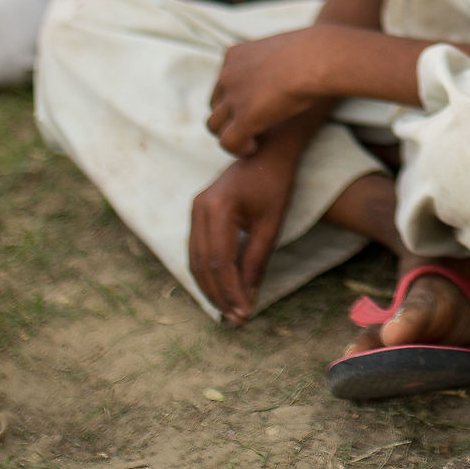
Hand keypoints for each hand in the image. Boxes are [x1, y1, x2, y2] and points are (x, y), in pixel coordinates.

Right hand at [188, 150, 299, 322]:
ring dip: (210, 287)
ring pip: (195, 259)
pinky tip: (221, 288)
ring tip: (228, 309)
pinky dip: (207, 272)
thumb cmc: (274, 183)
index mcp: (217, 209)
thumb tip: (248, 297)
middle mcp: (199, 209)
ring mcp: (195, 209)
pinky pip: (197, 249)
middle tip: (235, 318)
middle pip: (201, 264)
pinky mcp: (198, 213)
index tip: (243, 313)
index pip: (218, 262)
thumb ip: (256, 261)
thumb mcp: (270, 225)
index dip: (229, 291)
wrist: (267, 151)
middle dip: (218, 294)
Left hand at [206, 29, 333, 155]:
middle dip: (230, 118)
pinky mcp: (243, 119)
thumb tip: (288, 66)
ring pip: (215, 125)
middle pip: (215, 105)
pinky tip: (255, 146)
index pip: (223, 83)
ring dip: (232, 134)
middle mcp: (228, 75)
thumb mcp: (284, 48)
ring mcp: (233, 97)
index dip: (236, 99)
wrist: (316, 59)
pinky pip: (228, 142)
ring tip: (253, 139)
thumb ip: (275, 60)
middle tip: (253, 125)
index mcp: (235, 55)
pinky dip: (239, 148)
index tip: (255, 105)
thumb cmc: (312, 51)